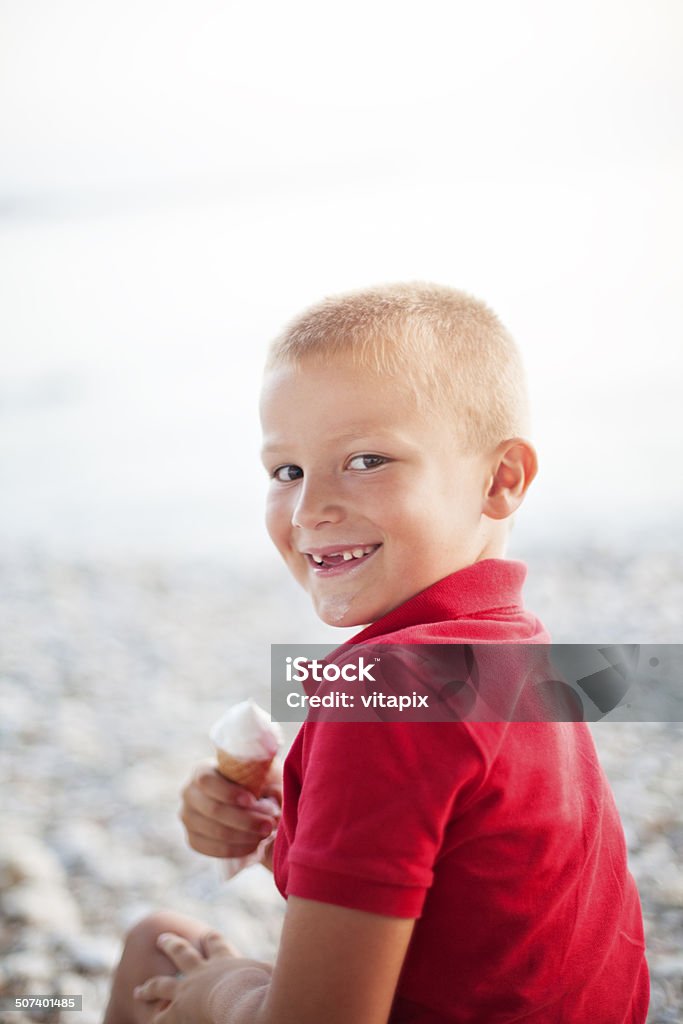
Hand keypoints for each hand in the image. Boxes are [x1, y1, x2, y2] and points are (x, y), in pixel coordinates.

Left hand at [133, 931, 270, 1023]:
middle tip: (161, 939)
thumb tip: (299, 965)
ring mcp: (186, 989)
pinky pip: (159, 1018)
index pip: (217, 945)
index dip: (211, 940)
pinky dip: (153, 1020)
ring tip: (139, 990)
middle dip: (172, 945)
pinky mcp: (176, 1010)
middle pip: (182, 953)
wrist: (240, 1001)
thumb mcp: (273, 974)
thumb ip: (277, 970)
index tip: (206, 934)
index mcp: (225, 960)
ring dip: (150, 987)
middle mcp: (202, 970)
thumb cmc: (262, 988)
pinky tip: (146, 1023)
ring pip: (162, 984)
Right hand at [179, 760, 281, 859]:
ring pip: (214, 832)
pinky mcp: (193, 839)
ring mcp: (188, 818)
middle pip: (213, 810)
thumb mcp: (260, 772)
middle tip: (269, 823)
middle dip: (244, 820)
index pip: (206, 781)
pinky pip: (212, 849)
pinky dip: (235, 849)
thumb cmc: (255, 780)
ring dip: (244, 836)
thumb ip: (265, 778)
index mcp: (202, 770)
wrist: (246, 801)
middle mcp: (189, 793)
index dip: (228, 792)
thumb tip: (274, 794)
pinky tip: (254, 845)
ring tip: (265, 833)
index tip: (252, 801)